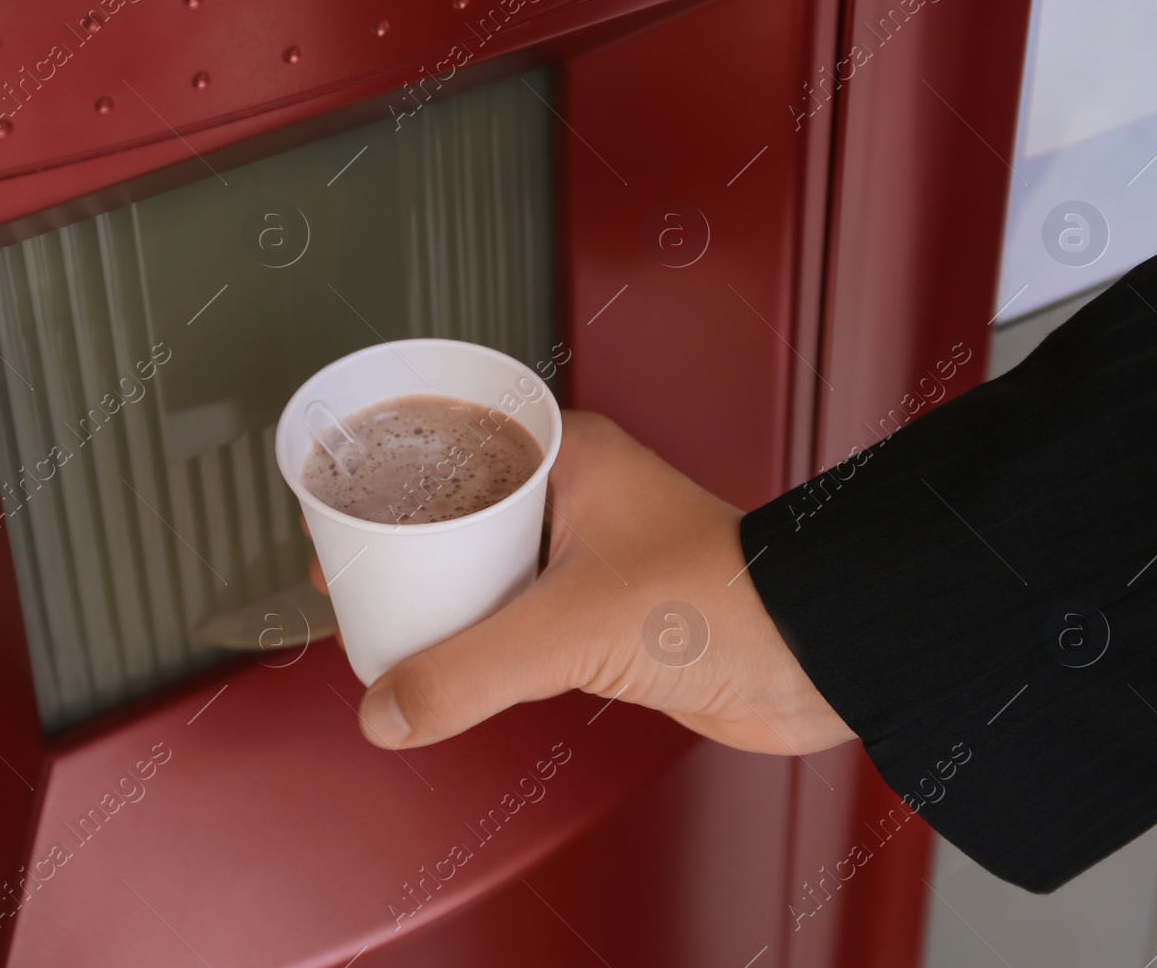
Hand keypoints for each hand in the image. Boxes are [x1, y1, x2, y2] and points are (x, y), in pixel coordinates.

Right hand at [310, 410, 856, 755]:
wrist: (819, 658)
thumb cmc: (732, 598)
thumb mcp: (571, 630)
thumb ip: (469, 673)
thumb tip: (390, 709)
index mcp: (571, 457)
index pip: (453, 447)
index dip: (389, 480)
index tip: (337, 515)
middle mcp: (580, 497)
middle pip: (462, 513)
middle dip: (406, 549)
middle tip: (354, 578)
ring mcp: (594, 556)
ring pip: (491, 571)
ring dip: (444, 601)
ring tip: (389, 627)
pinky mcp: (609, 616)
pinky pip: (522, 621)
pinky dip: (483, 642)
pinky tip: (452, 665)